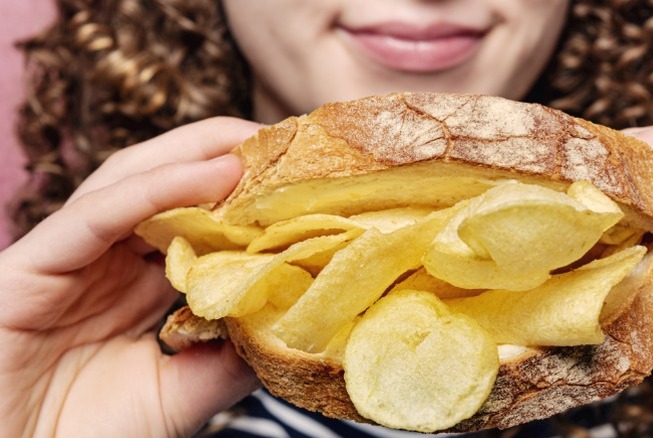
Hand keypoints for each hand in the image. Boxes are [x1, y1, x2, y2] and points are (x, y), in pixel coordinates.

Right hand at [0, 118, 263, 436]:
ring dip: (198, 154)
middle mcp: (104, 260)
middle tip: (288, 142)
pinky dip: (158, 187)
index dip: (248, 198)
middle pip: (168, 186)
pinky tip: (215, 172)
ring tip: (258, 141)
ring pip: (133, 180)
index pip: (196, 223)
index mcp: (135, 285)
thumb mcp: (175, 397)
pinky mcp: (31, 264)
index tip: (306, 184)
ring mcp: (69, 256)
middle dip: (226, 156)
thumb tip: (284, 326)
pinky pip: (98, 212)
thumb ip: (225, 362)